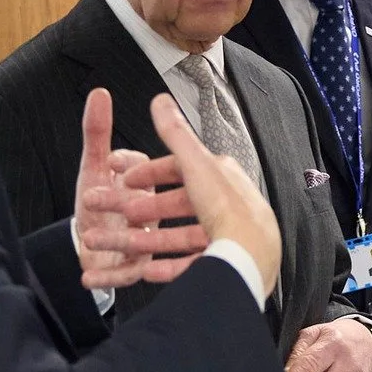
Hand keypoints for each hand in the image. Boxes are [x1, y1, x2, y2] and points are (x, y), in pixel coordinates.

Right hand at [79, 95, 280, 293]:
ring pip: (183, 236)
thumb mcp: (195, 165)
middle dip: (149, 208)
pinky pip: (192, 264)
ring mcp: (229, 235)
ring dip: (152, 239)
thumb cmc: (227, 209)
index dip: (153, 172)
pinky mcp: (227, 263)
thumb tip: (161, 102)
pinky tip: (148, 269)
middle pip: (183, 204)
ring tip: (125, 243)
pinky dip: (169, 266)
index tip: (128, 179)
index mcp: (225, 177)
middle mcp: (231, 204)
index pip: (185, 168)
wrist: (250, 256)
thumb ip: (175, 134)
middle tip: (122, 213)